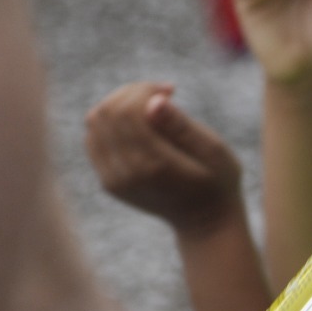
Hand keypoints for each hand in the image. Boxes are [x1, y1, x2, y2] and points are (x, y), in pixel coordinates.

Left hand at [85, 82, 242, 236]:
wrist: (204, 220)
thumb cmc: (217, 181)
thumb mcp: (214, 151)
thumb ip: (183, 126)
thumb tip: (153, 101)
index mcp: (154, 165)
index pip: (126, 111)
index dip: (145, 89)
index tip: (171, 89)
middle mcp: (126, 174)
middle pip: (106, 113)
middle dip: (131, 93)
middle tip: (160, 94)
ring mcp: (113, 181)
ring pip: (95, 123)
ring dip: (119, 104)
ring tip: (149, 106)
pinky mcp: (108, 182)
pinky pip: (93, 139)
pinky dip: (111, 122)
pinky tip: (139, 124)